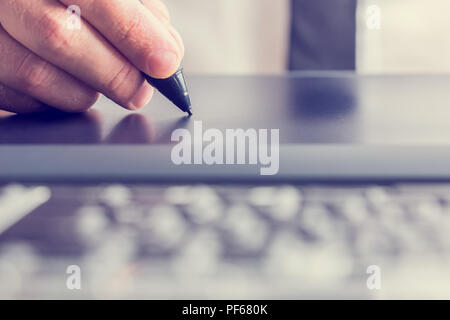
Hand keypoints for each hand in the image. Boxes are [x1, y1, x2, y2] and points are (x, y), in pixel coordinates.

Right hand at [0, 0, 183, 113]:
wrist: (21, 6)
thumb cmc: (71, 2)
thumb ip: (137, 13)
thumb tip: (166, 52)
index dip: (134, 33)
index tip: (164, 63)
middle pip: (61, 38)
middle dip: (115, 74)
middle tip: (139, 91)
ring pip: (37, 75)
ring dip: (84, 92)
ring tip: (101, 82)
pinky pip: (19, 97)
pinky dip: (54, 101)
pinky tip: (68, 85)